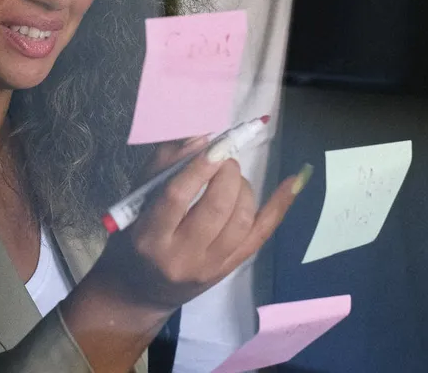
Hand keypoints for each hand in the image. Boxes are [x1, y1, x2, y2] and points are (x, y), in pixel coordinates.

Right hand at [88, 149, 301, 312]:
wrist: (141, 292)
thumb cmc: (133, 238)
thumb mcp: (136, 201)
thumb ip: (163, 165)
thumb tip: (201, 136)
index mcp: (150, 236)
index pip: (176, 197)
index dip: (198, 167)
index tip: (213, 144)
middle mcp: (181, 257)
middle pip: (215, 208)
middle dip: (227, 174)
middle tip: (223, 158)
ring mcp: (210, 267)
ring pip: (241, 220)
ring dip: (244, 187)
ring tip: (232, 176)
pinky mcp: (229, 269)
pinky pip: (261, 234)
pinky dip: (279, 205)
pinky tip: (294, 181)